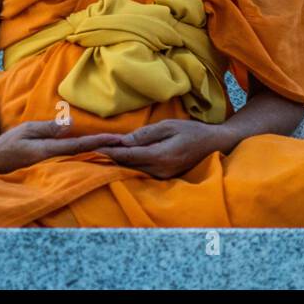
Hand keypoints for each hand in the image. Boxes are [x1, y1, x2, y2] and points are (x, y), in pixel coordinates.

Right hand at [0, 119, 124, 173]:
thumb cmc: (8, 143)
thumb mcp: (26, 130)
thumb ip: (48, 128)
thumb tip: (71, 124)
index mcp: (47, 152)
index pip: (79, 146)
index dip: (99, 142)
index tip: (118, 140)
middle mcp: (54, 164)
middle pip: (86, 157)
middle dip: (107, 152)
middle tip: (130, 146)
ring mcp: (53, 171)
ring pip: (82, 164)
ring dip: (101, 158)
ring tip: (122, 152)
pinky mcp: (52, 173)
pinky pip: (74, 167)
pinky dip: (88, 162)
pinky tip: (101, 159)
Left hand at [93, 120, 226, 178]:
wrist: (215, 145)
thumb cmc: (193, 131)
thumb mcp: (169, 126)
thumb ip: (146, 135)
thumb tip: (124, 141)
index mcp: (161, 156)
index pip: (128, 156)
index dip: (109, 152)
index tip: (92, 147)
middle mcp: (160, 171)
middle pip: (128, 166)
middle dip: (109, 158)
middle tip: (88, 149)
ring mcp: (162, 177)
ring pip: (133, 170)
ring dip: (118, 163)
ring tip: (99, 153)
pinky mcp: (164, 177)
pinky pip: (142, 172)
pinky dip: (130, 165)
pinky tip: (119, 158)